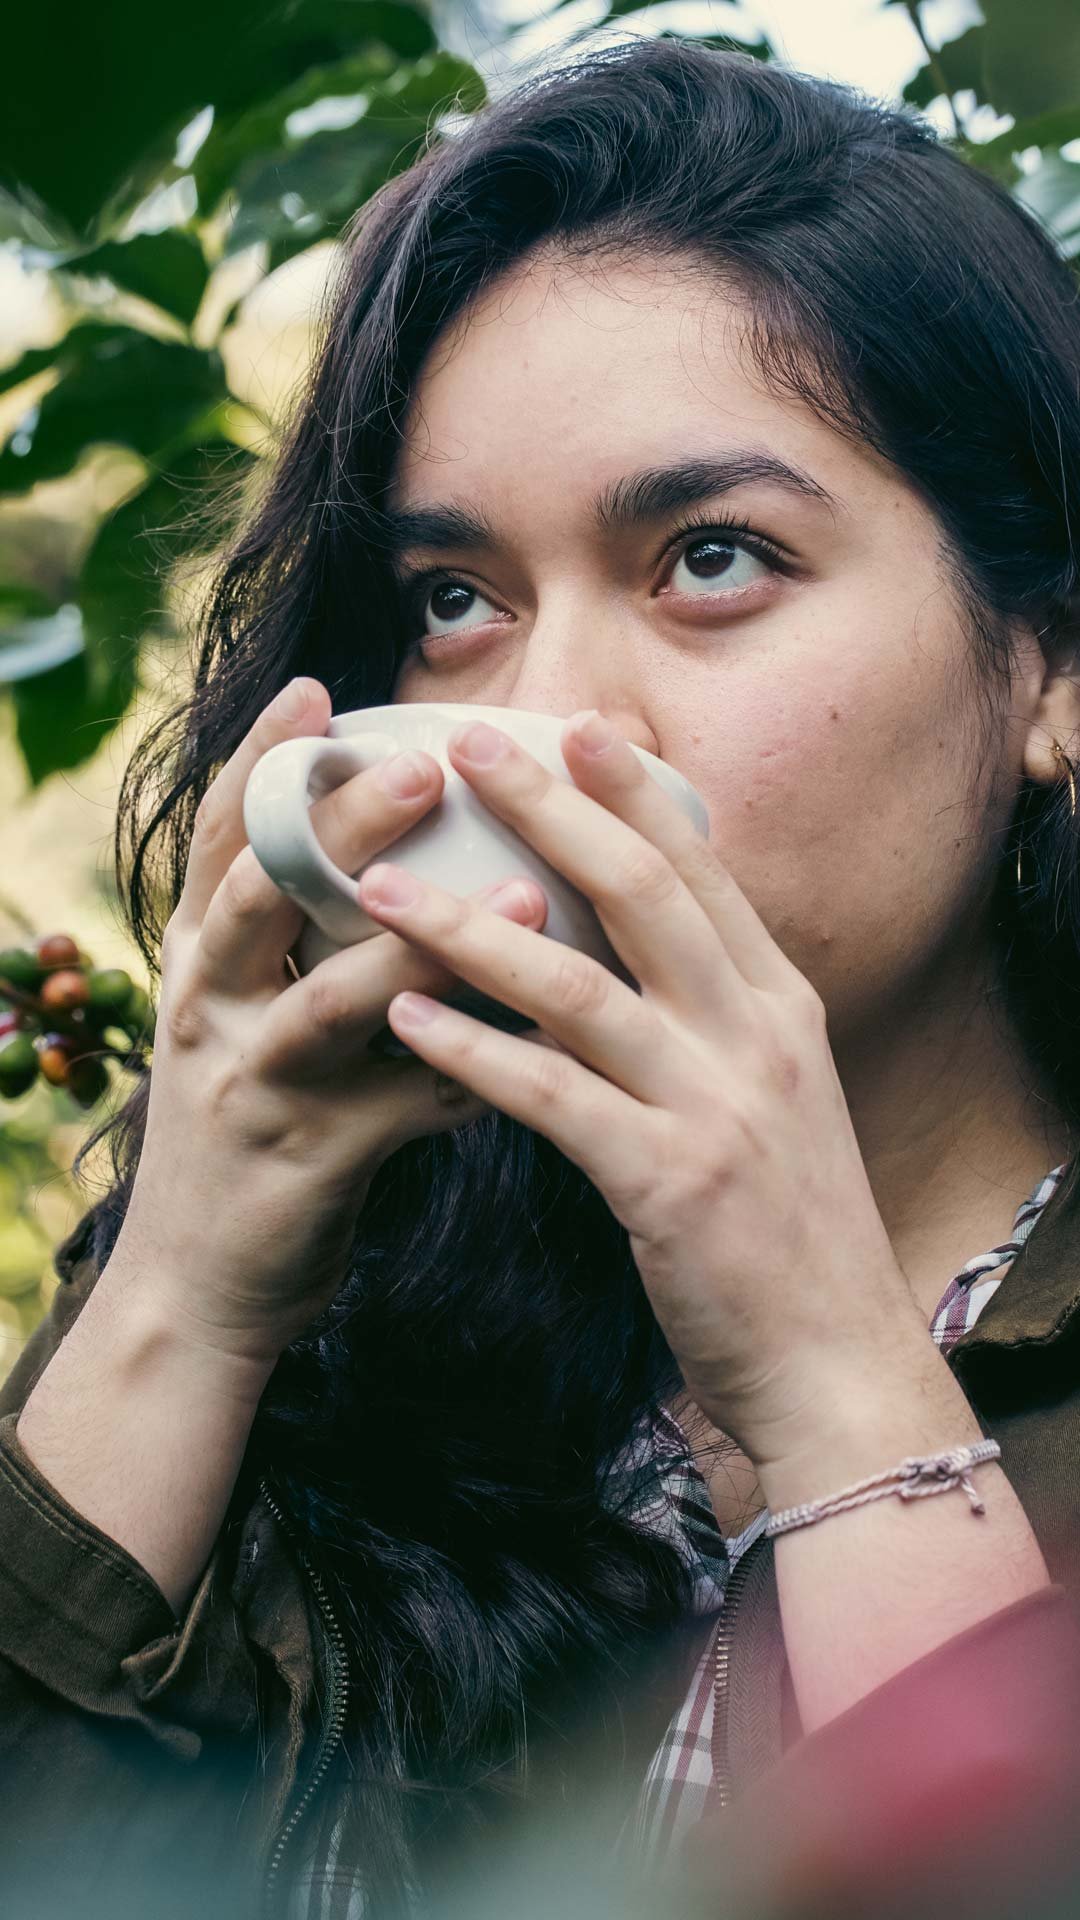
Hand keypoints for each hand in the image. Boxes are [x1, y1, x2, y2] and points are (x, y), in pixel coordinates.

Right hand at [113, 683, 546, 1368]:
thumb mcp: (250, 1017)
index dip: (262, 761)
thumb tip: (405, 855)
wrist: (199, 1286)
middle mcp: (211, 1008)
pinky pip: (405, 1109)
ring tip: (521, 894)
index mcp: (202, 960)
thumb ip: (306, 945)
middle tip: (424, 765)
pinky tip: (554, 1043)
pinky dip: (479, 1073)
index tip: (318, 691)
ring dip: (423, 946)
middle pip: (266, 893)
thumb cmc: (251, 1124)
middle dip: (341, 826)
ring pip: (330, 1002)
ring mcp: (252, 1086)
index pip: (223, 839)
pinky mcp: (306, 1162)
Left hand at [356, 711, 928, 1465]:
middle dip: (550, 809)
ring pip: (577, 985)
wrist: (837, 1360)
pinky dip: (470, 1052)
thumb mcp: (773, 1098)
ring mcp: (714, 1107)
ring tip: (378, 887)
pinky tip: (405, 1019)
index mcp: (781, 1007)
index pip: (703, 870)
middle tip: (468, 744)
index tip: (576, 725)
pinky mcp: (666, 1184)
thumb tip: (633, 951)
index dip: (636, 792)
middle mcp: (755, 1037)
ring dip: (468, 927)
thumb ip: (712, 1017)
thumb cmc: (788, 1230)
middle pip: (642, 892)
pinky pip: (549, 1097)